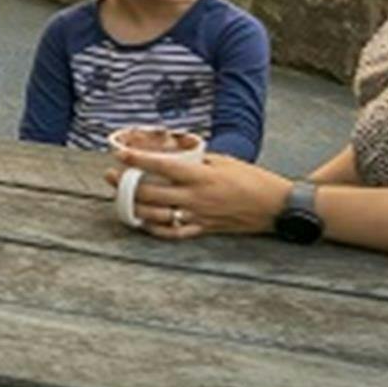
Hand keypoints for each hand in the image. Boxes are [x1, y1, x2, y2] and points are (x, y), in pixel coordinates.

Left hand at [103, 150, 293, 238]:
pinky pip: (175, 233)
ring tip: (121, 198)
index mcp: (201, 175)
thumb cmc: (252, 178)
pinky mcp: (206, 229)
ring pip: (158, 216)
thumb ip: (195, 160)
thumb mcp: (223, 160)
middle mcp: (197, 197)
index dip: (137, 160)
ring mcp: (200, 216)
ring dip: (135, 207)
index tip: (118, 153)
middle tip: (110, 176)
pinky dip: (156, 229)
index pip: (161, 166)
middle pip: (151, 194)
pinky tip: (144, 221)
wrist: (277, 206)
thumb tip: (170, 156)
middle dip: (126, 185)